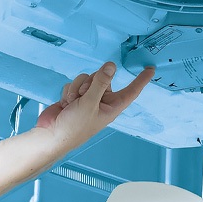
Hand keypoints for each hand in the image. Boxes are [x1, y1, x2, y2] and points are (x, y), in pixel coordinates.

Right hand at [34, 62, 153, 153]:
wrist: (52, 135)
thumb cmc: (74, 127)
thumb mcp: (90, 103)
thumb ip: (100, 83)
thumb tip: (111, 66)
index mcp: (112, 107)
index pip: (131, 91)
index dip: (141, 79)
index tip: (150, 69)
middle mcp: (102, 101)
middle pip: (103, 78)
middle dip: (90, 83)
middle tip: (83, 97)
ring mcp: (88, 98)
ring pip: (86, 78)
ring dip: (77, 88)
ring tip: (73, 103)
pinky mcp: (75, 96)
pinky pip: (74, 83)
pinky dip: (69, 92)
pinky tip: (66, 104)